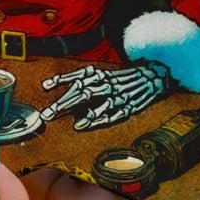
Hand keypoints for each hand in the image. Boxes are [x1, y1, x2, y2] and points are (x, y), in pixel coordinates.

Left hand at [41, 59, 172, 129]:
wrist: (154, 76)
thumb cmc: (122, 78)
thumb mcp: (102, 75)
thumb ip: (81, 81)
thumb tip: (48, 87)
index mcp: (102, 74)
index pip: (79, 76)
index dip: (61, 80)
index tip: (45, 87)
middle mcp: (109, 84)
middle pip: (84, 93)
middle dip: (65, 103)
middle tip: (48, 114)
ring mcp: (120, 97)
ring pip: (100, 104)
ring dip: (85, 114)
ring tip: (70, 122)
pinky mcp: (129, 108)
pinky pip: (113, 115)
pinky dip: (98, 120)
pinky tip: (84, 125)